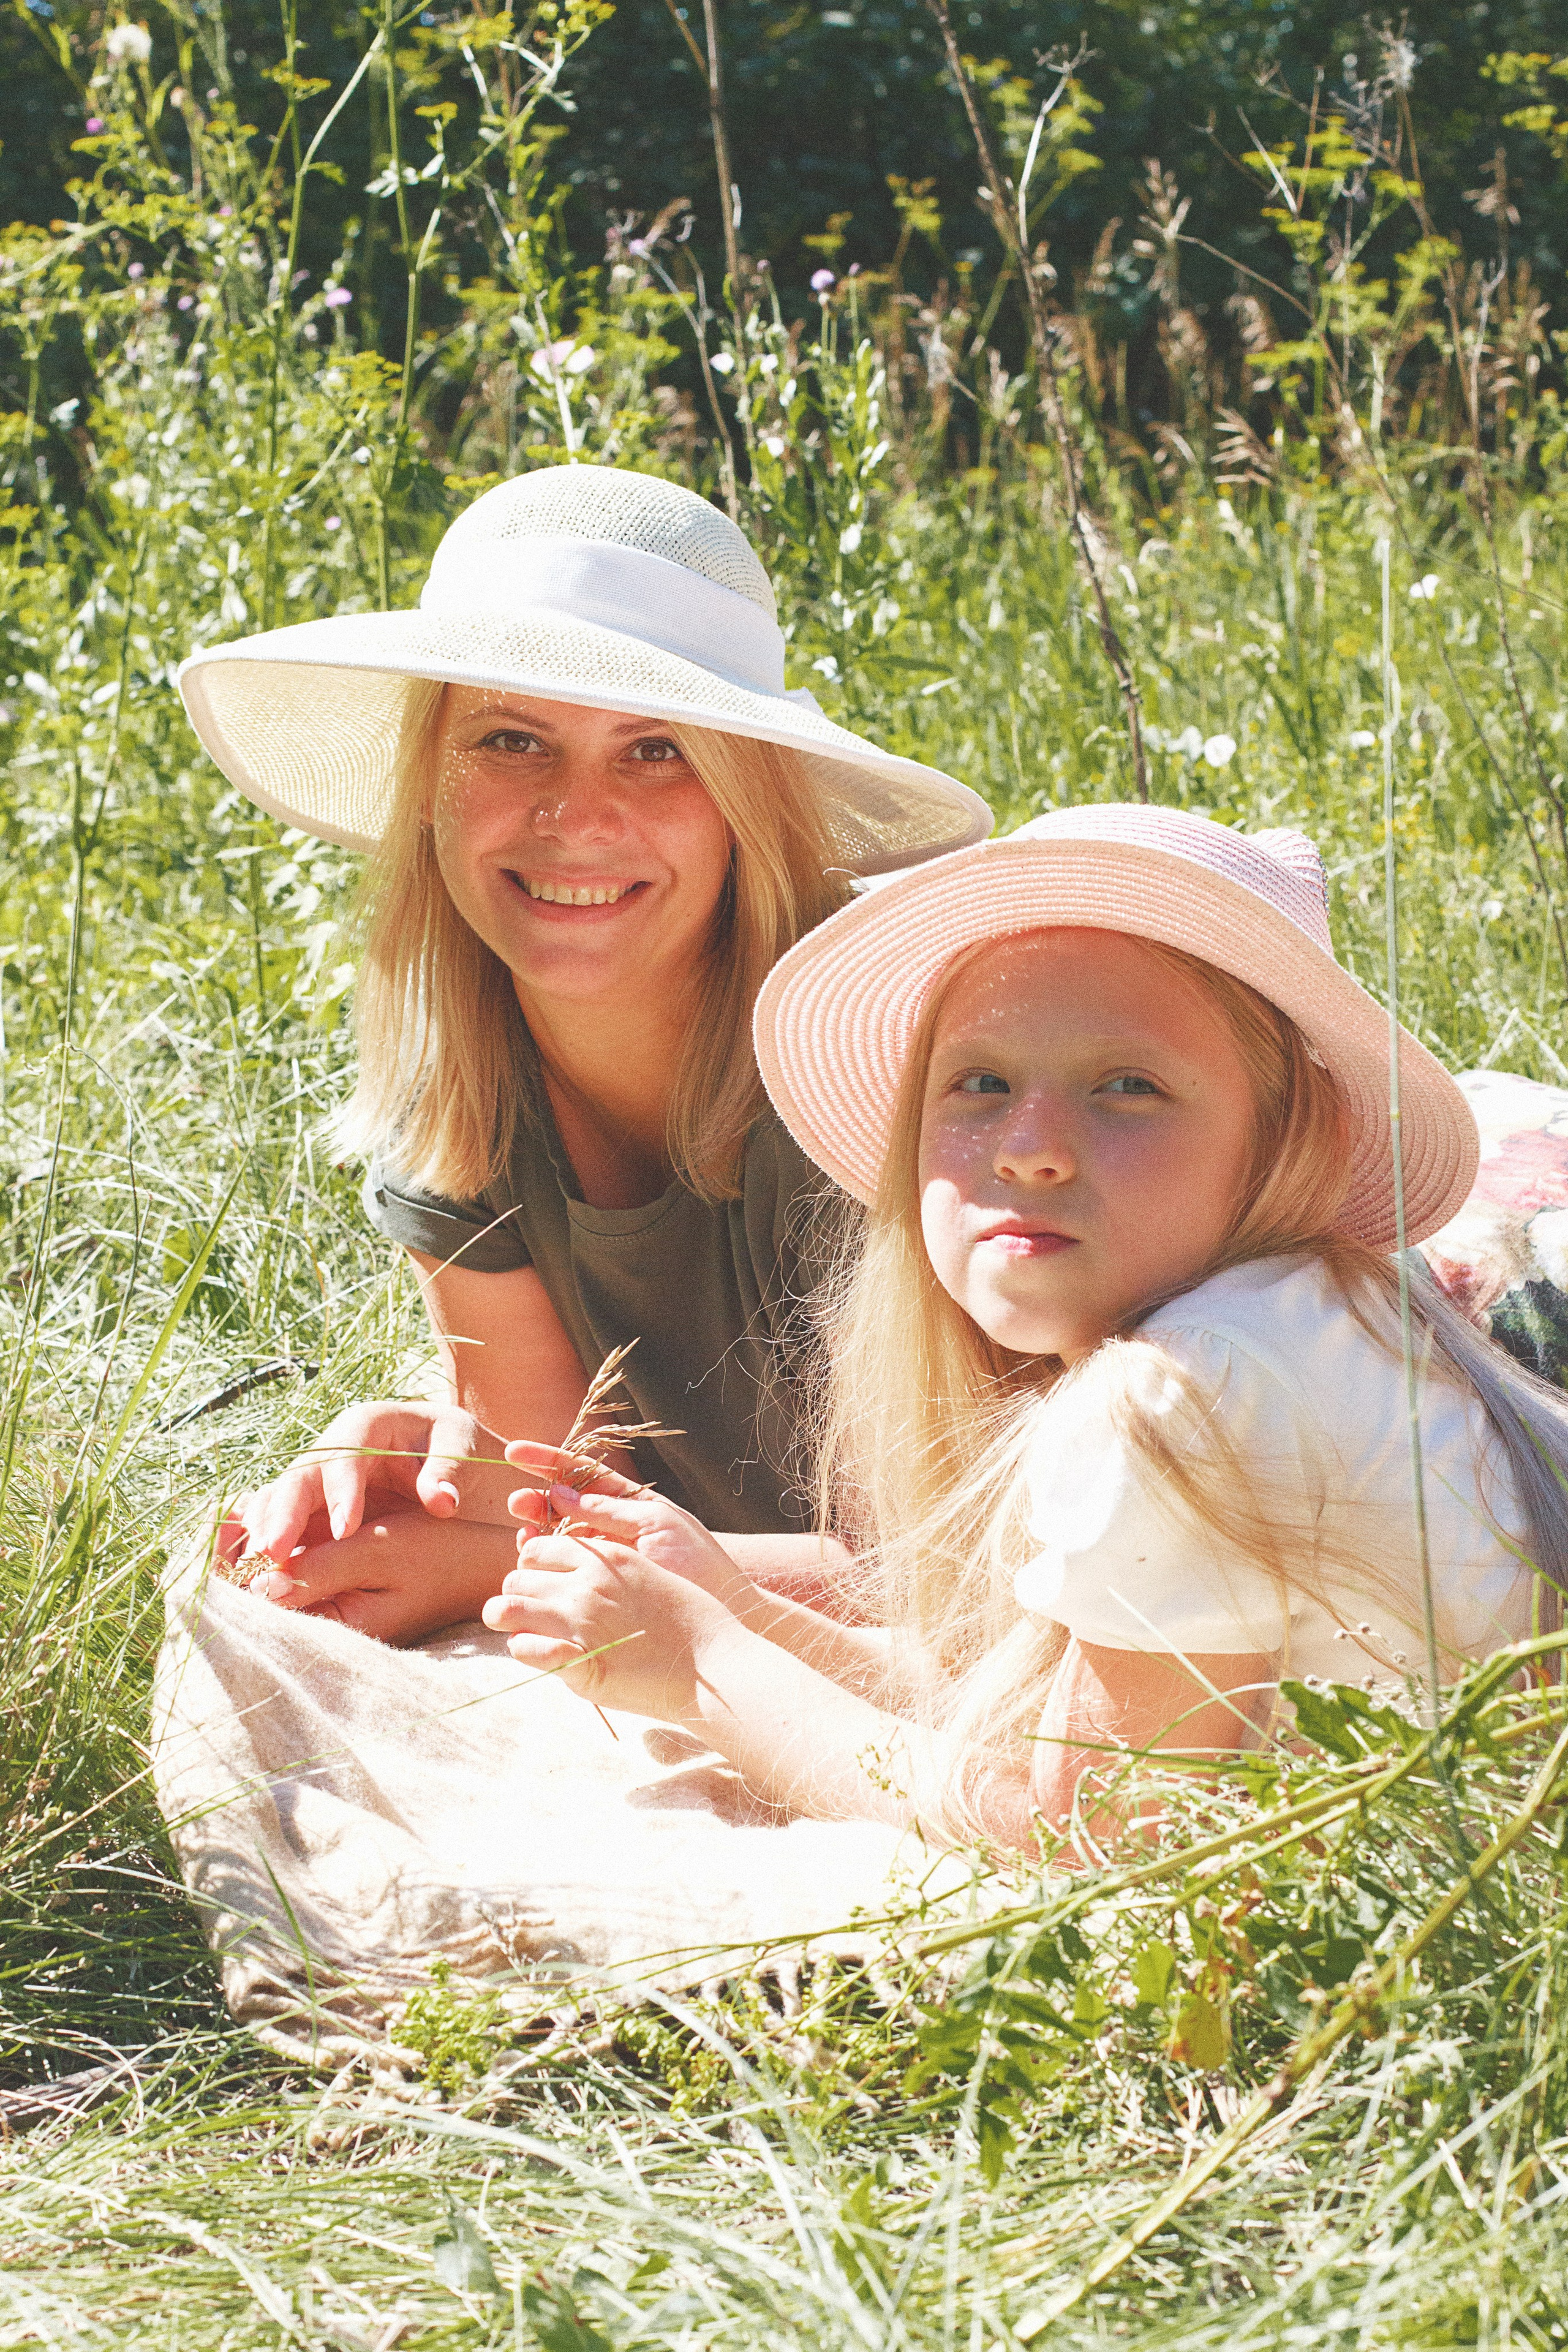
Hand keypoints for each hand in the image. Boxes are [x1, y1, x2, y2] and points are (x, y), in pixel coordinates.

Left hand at [212, 1497, 518, 1645]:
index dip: (227, 1572)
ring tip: (226, 1517)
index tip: (212, 1530)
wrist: (480, 1561)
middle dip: (231, 1559)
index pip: (262, 1608)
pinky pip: (287, 1573)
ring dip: (246, 1550)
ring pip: (266, 1583)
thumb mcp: (380, 1552)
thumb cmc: (438, 1554)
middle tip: (215, 1517)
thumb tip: (261, 1583)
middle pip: (256, 1599)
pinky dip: (269, 1547)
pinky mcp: (332, 1592)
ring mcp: (327, 1609)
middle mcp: (326, 1625)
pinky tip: (255, 1520)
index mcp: (336, 1626)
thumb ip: (321, 1568)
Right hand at [231, 1400, 519, 1564]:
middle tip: (274, 1552)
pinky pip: (275, 1519)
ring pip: (279, 1498)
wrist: (447, 1455)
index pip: (348, 1453)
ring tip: (257, 1566)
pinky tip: (248, 1568)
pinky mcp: (309, 1507)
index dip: (342, 1489)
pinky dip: (261, 1539)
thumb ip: (449, 1471)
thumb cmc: (453, 1445)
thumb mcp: (460, 1447)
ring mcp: (315, 1478)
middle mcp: (331, 1449)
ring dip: (266, 1531)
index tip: (345, 1529)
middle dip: (284, 1513)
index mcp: (366, 1425)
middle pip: (300, 1476)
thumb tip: (442, 1502)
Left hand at [481, 1524, 738, 1718]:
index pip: (541, 1546)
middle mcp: (588, 1584)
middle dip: (514, 1589)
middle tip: (521, 1605)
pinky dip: (521, 1649)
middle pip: (518, 1575)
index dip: (531, 1561)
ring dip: (503, 1616)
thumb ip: (612, 1560)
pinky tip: (532, 1652)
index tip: (536, 1576)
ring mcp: (581, 1623)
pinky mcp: (579, 1662)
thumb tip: (580, 1561)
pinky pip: (525, 1649)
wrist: (716, 1664)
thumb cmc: (692, 1617)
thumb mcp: (652, 1571)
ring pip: (508, 1607)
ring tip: (510, 1625)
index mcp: (607, 1557)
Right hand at [502, 1441, 752, 1614]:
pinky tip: (532, 1562)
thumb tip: (559, 1491)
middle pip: (563, 1504)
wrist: (719, 1608)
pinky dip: (545, 1563)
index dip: (547, 1460)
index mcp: (629, 1501)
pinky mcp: (599, 1584)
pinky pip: (565, 1568)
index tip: (515, 1451)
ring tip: (523, 1535)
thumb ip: (609, 1508)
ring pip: (559, 1537)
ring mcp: (604, 1554)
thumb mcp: (657, 1525)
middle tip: (517, 1505)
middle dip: (536, 1500)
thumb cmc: (696, 1561)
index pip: (581, 1473)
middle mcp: (611, 1525)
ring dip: (536, 1532)